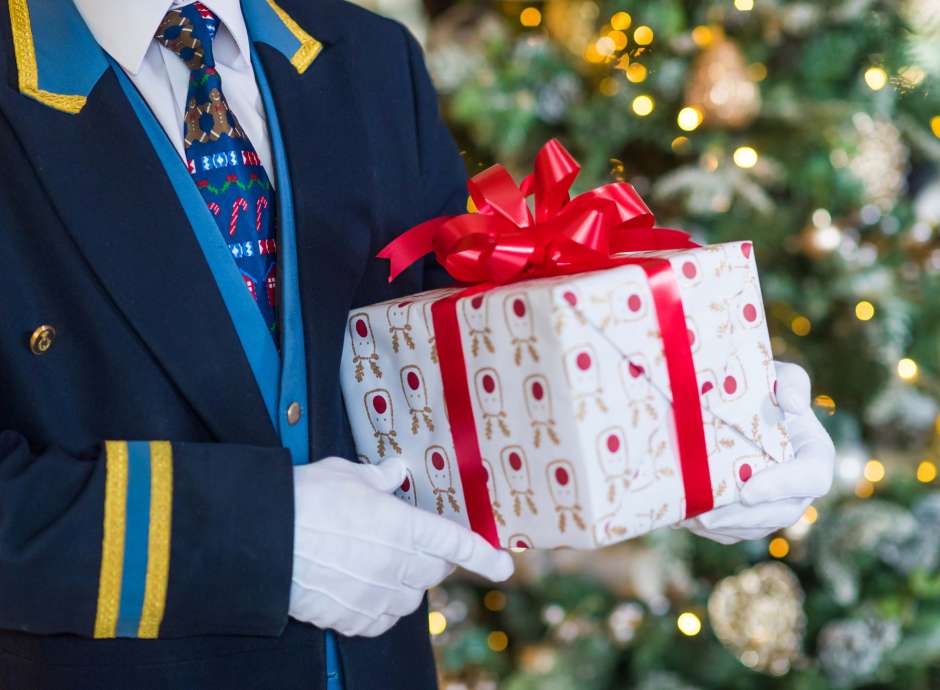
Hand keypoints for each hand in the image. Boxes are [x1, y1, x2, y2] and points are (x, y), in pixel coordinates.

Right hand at [289, 457, 512, 636]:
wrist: (261, 540)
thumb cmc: (304, 498)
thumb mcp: (345, 475)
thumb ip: (378, 478)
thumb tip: (396, 470)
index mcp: (405, 526)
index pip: (456, 543)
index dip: (484, 555)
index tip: (503, 566)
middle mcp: (398, 565)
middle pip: (433, 570)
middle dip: (430, 558)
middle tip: (409, 543)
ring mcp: (375, 596)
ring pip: (409, 599)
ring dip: (403, 584)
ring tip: (378, 564)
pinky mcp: (351, 617)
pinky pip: (379, 620)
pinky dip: (377, 608)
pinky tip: (360, 589)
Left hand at [683, 361, 834, 543]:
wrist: (737, 407)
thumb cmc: (762, 388)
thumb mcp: (779, 376)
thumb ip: (791, 382)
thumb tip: (793, 403)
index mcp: (814, 454)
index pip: (813, 478)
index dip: (784, 487)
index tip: (748, 489)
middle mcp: (800, 487)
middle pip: (782, 513)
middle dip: (745, 516)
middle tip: (708, 512)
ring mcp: (777, 505)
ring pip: (756, 527)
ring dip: (723, 525)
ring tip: (691, 516)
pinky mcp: (752, 517)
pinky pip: (736, 532)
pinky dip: (712, 529)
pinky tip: (686, 517)